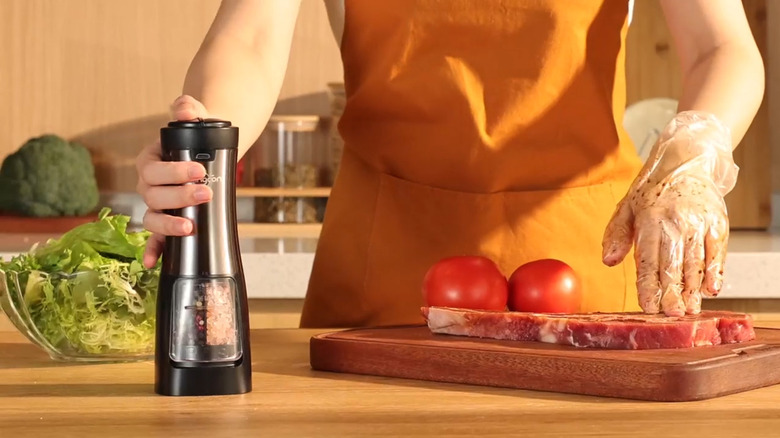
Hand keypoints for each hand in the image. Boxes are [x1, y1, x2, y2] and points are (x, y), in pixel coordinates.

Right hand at [136, 95, 212, 267]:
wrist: (209, 152)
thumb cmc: (198, 138)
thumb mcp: (195, 118)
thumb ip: (188, 110)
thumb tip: (184, 108)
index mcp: (150, 161)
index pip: (153, 168)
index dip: (174, 172)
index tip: (199, 171)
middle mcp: (148, 185)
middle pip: (153, 195)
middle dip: (179, 195)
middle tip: (205, 192)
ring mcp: (156, 206)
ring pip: (152, 217)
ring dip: (169, 223)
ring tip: (191, 225)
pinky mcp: (167, 221)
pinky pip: (154, 239)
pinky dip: (152, 251)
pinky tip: (153, 262)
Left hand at [602, 111, 738, 315]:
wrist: (685, 161)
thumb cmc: (652, 190)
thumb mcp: (626, 208)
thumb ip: (616, 235)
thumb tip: (608, 261)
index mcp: (649, 220)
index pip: (647, 260)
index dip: (648, 286)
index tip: (648, 307)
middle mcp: (675, 221)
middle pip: (673, 265)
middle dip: (671, 294)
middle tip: (671, 315)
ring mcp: (698, 221)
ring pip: (695, 262)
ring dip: (692, 289)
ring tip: (689, 309)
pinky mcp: (718, 221)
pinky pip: (717, 251)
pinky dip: (716, 271)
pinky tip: (711, 289)